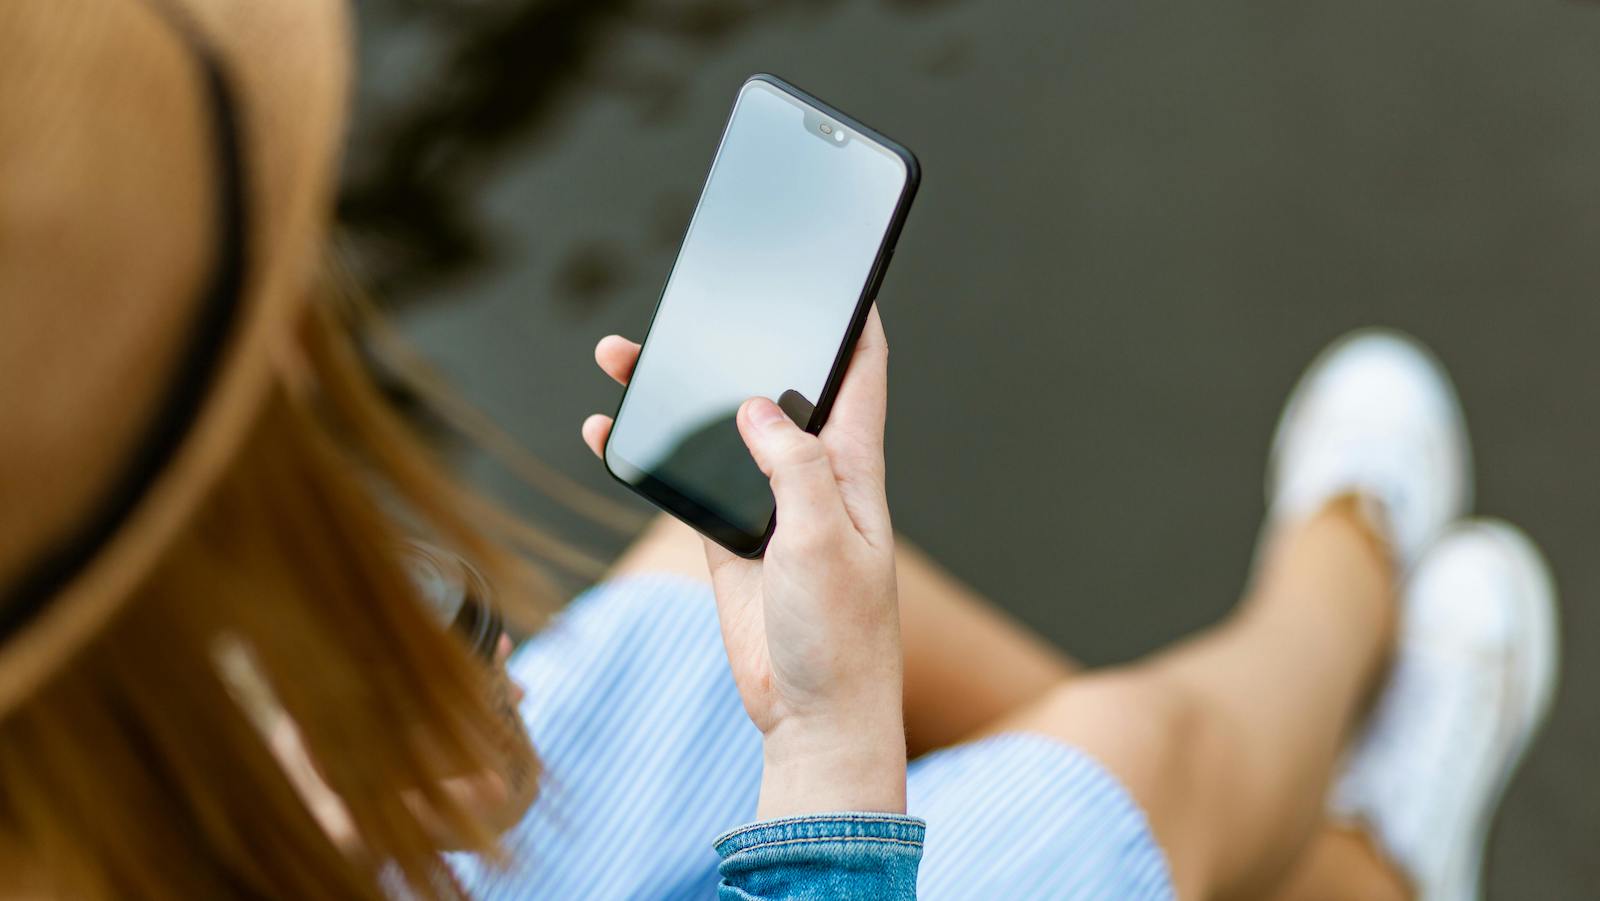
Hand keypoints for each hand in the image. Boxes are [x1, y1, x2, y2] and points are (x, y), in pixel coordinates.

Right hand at [582, 309, 905, 817]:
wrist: (812, 714)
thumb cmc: (841, 635)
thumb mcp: (826, 541)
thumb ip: (794, 469)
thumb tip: (757, 406)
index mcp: (851, 467)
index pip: (860, 373)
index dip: (852, 319)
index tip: (837, 271)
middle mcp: (810, 475)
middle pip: (770, 387)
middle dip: (738, 341)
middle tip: (697, 301)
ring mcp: (765, 505)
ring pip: (716, 429)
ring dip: (675, 393)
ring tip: (623, 353)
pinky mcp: (727, 538)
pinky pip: (681, 482)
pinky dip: (645, 454)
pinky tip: (607, 430)